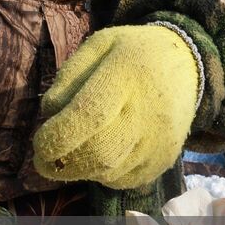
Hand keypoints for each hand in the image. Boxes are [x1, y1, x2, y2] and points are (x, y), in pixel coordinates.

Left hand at [32, 24, 199, 188]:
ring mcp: (159, 140)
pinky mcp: (164, 160)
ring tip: (67, 157)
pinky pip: (124, 180)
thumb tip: (50, 113)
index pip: (90, 114)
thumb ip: (69, 76)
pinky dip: (102, 175)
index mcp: (126, 74)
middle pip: (100, 152)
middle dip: (63, 163)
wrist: (185, 65)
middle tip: (42, 160)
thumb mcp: (98, 45)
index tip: (39, 144)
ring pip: (110, 171)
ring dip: (79, 170)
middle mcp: (146, 112)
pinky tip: (96, 157)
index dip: (59, 135)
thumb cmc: (131, 53)